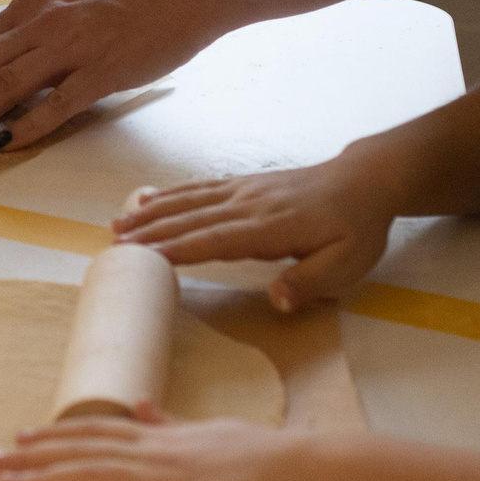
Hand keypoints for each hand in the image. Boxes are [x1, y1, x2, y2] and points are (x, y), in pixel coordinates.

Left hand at [0, 0, 224, 148]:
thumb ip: (36, 31)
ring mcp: (73, 45)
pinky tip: (2, 145)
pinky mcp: (105, 70)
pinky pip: (57, 103)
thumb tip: (1, 70)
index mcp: (32, 5)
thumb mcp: (70, 3)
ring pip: (6, 84)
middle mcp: (44, 21)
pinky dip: (27, 126)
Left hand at [0, 404, 323, 480]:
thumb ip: (175, 425)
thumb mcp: (217, 434)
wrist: (312, 470)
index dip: (58, 436)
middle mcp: (157, 451)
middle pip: (83, 449)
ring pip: (91, 474)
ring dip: (41, 477)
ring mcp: (166, 477)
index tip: (22, 437)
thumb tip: (142, 408)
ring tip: (0, 477)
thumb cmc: (274, 461)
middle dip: (33, 455)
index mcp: (167, 439)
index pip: (100, 434)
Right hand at [116, 153, 400, 312]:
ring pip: (190, 201)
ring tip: (117, 225)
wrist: (365, 180)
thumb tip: (277, 300)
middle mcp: (249, 204)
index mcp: (271, 227)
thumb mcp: (348, 265)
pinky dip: (170, 194)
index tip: (144, 258)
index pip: (217, 239)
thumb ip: (310, 282)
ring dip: (152, 213)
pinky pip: (200, 188)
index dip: (179, 248)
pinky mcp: (243, 184)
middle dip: (151, 232)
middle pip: (193, 219)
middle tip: (114, 246)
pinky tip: (147, 199)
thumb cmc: (357, 229)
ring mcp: (243, 190)